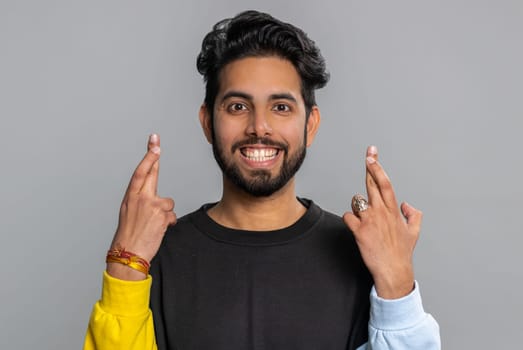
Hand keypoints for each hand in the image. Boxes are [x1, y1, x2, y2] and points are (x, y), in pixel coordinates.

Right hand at [107, 134, 176, 279]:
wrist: (128, 254)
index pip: (140, 173)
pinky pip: (171, 216)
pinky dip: (168, 223)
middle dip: (153, 157)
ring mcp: (152, 205)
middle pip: (151, 174)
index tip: (153, 145)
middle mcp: (140, 198)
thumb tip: (157, 199)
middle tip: (156, 143)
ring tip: (153, 225)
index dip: (148, 159)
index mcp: (130, 198)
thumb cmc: (129, 236)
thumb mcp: (129, 214)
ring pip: (168, 202)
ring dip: (165, 213)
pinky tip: (158, 230)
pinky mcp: (162, 215)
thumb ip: (141, 202)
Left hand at [343, 146, 421, 298]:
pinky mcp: (359, 231)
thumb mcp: (414, 232)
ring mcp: (370, 220)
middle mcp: (381, 212)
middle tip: (368, 156)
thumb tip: (407, 205)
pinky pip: (348, 217)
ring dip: (357, 206)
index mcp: (393, 211)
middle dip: (370, 168)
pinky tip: (357, 228)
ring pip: (356, 201)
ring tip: (365, 219)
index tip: (372, 156)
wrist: (393, 271)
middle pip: (372, 184)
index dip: (377, 168)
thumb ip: (413, 215)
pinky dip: (350, 220)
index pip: (385, 184)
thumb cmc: (401, 252)